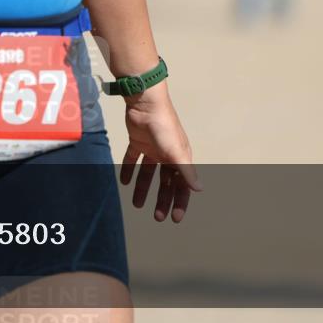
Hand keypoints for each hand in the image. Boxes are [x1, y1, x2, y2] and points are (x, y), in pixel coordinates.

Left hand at [120, 82, 201, 222]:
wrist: (145, 104)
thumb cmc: (165, 126)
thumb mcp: (176, 151)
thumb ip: (186, 170)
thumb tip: (198, 189)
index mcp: (180, 157)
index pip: (182, 185)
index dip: (180, 202)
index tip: (175, 219)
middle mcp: (167, 154)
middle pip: (166, 182)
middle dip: (162, 199)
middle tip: (156, 216)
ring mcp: (152, 148)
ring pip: (148, 173)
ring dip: (143, 188)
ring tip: (136, 204)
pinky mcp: (137, 142)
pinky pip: (132, 159)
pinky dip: (128, 170)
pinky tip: (123, 182)